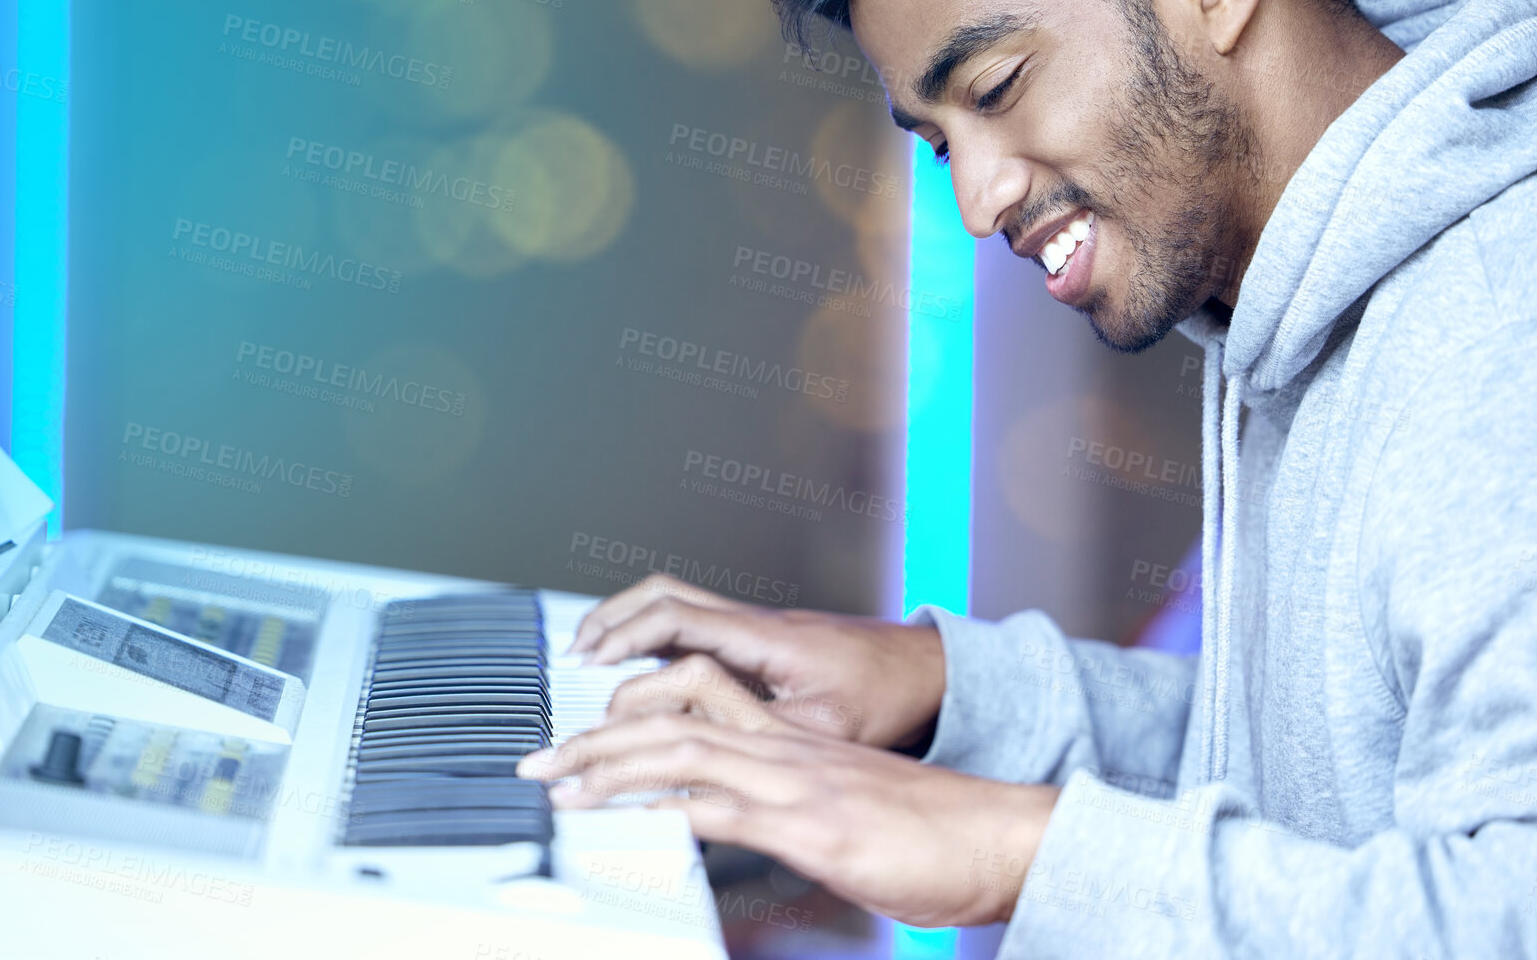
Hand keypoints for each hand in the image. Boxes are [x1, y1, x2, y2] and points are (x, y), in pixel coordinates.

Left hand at [517, 713, 1059, 927]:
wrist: (999, 834)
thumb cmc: (929, 831)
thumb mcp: (839, 813)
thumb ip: (783, 808)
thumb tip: (729, 824)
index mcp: (789, 744)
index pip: (692, 701)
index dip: (628, 712)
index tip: (578, 741)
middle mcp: (785, 750)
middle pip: (670, 715)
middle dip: (594, 736)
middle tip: (538, 761)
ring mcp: (799, 782)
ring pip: (685, 749)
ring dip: (612, 765)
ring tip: (561, 784)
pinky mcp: (816, 826)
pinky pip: (729, 808)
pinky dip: (672, 810)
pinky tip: (634, 820)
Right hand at [568, 574, 945, 748]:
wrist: (927, 668)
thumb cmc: (887, 696)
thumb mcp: (825, 731)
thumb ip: (763, 742)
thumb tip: (708, 769)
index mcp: (763, 639)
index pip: (676, 619)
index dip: (625, 637)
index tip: (588, 662)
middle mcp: (754, 622)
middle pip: (663, 594)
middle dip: (610, 619)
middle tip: (572, 654)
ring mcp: (756, 626)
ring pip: (676, 601)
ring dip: (629, 622)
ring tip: (592, 655)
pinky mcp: (761, 638)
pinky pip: (695, 620)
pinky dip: (656, 633)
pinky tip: (643, 666)